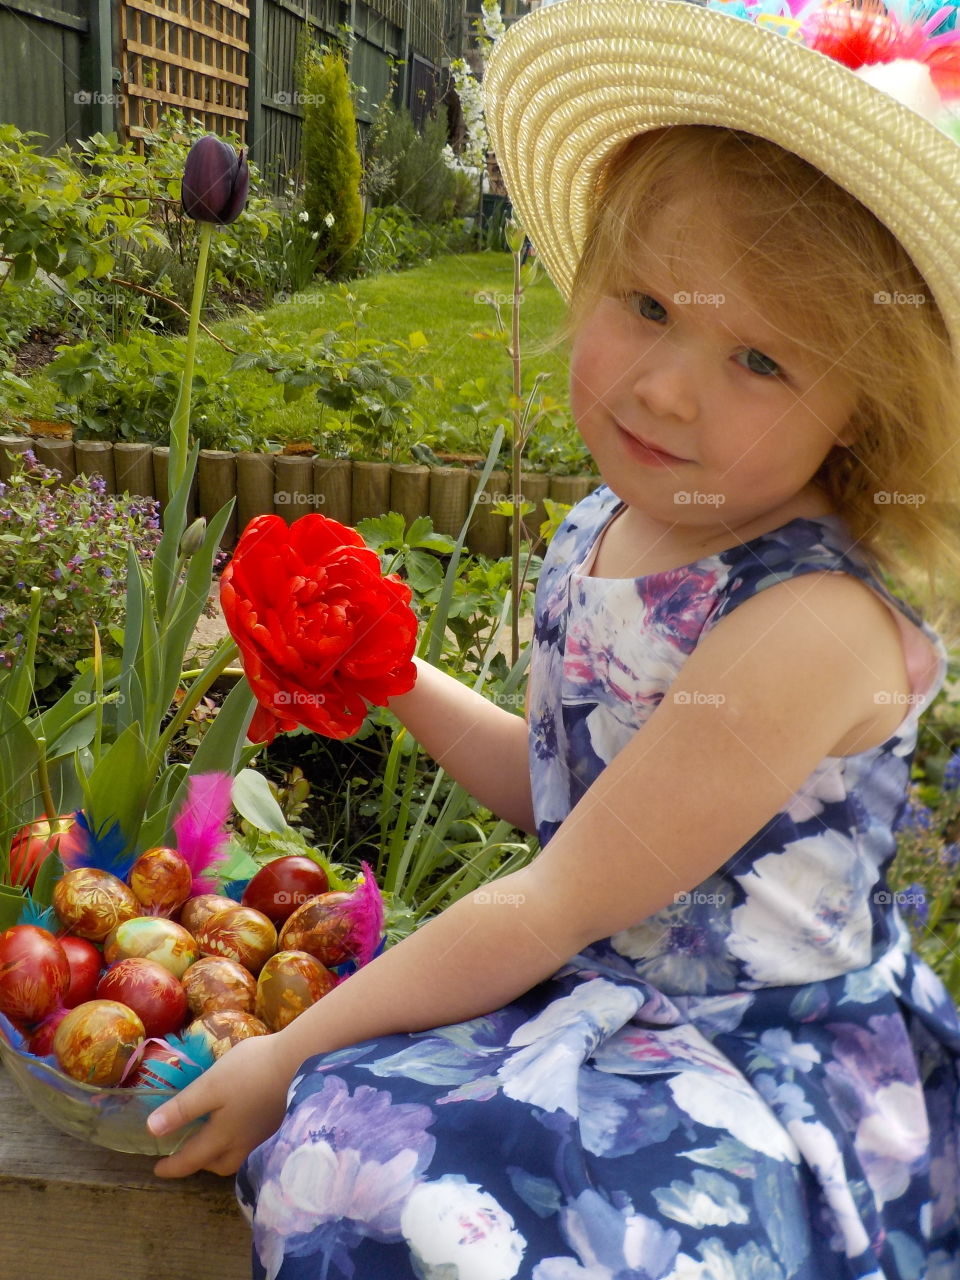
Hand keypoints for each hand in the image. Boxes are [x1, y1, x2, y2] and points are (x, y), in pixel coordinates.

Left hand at [148, 1034, 290, 1177]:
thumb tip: (152, 1131)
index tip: (158, 1170)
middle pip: (218, 1165)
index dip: (172, 1166)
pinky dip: (241, 1143)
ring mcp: (264, 1135)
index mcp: (223, 1136)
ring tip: (216, 1141)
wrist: (300, 1060)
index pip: (191, 1160)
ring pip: (238, 1157)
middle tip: (188, 1153)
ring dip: (222, 1156)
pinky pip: (253, 1145)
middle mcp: (244, 1143)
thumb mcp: (210, 1086)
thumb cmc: (250, 1071)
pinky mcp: (279, 1123)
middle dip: (200, 1164)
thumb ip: (182, 1109)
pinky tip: (243, 1125)